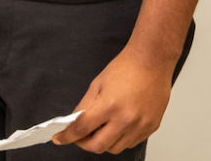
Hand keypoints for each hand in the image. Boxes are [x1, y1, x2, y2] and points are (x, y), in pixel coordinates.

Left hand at [53, 47, 175, 153]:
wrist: (151, 62)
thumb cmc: (125, 68)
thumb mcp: (96, 85)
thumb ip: (84, 107)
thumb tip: (74, 123)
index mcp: (109, 106)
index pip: (82, 129)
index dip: (67, 136)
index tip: (59, 138)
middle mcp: (126, 120)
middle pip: (98, 146)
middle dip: (83, 143)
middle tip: (78, 136)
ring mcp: (141, 126)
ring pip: (115, 148)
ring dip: (103, 143)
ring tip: (99, 129)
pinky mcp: (151, 127)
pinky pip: (130, 143)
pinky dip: (119, 139)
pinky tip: (115, 127)